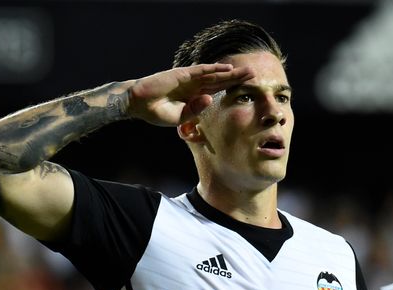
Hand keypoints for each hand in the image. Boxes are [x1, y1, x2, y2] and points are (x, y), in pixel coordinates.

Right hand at [126, 63, 253, 126]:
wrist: (139, 103)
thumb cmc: (157, 112)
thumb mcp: (180, 118)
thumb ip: (195, 111)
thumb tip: (210, 99)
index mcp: (195, 97)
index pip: (218, 91)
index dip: (232, 89)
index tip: (247, 89)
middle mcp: (195, 86)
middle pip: (220, 81)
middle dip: (236, 78)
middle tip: (253, 75)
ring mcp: (189, 79)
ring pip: (214, 74)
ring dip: (230, 72)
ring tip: (246, 71)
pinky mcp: (182, 74)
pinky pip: (201, 70)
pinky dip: (214, 68)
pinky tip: (227, 68)